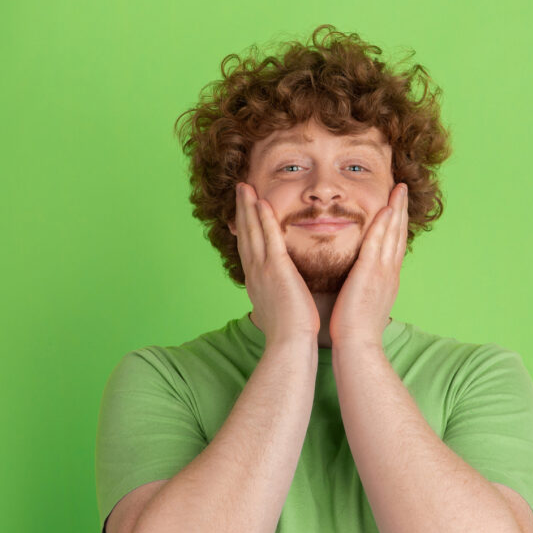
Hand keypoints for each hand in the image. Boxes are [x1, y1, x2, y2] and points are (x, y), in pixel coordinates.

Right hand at [232, 182, 319, 344]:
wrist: (290, 345)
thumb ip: (282, 298)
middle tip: (240, 190)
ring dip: (248, 207)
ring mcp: (262, 270)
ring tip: (244, 187)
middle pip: (245, 235)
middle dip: (242, 212)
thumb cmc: (292, 334)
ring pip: (252, 232)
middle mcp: (255, 274)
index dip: (245, 230)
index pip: (249, 250)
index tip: (243, 213)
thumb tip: (285, 297)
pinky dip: (262, 219)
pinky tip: (261, 201)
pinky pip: (268, 238)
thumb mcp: (282, 311)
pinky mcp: (276, 269)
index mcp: (257, 283)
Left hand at [329, 183, 407, 348]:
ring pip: (392, 234)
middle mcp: (389, 273)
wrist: (357, 347)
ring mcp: (382, 273)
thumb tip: (357, 285)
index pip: (393, 245)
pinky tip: (386, 209)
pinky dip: (384, 226)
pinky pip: (379, 244)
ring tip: (399, 189)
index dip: (396, 224)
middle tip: (403, 189)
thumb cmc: (354, 332)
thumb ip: (361, 290)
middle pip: (398, 235)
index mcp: (386, 280)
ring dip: (396, 210)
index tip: (396, 206)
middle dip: (401, 210)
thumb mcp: (361, 304)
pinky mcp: (370, 274)